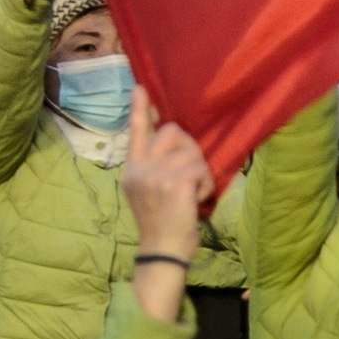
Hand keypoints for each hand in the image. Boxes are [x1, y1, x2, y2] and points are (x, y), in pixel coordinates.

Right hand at [119, 121, 212, 263]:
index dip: (139, 109)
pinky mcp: (176, 183)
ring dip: (200, 172)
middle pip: (173, 131)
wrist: (162, 251)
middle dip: (189, 147)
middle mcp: (141, 168)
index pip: (135, 132)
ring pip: (192, 152)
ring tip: (192, 194)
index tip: (140, 88)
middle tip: (190, 173)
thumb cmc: (161, 223)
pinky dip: (206, 185)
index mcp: (133, 169)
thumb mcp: (147, 191)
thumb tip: (170, 137)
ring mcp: (157, 175)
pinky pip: (202, 169)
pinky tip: (197, 200)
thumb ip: (153, 165)